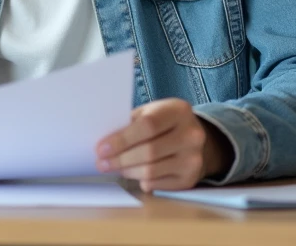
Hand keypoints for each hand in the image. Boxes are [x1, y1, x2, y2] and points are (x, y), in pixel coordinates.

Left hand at [95, 98, 231, 191]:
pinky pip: (157, 184)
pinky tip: (135, 174)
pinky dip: (141, 181)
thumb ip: (131, 123)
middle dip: (120, 159)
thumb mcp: (151, 112)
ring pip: (151, 171)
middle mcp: (191, 135)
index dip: (122, 139)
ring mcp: (193, 159)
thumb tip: (105, 143)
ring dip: (127, 171)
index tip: (101, 148)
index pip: (148, 125)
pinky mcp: (190, 179)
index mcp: (179, 111)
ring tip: (116, 167)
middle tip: (102, 163)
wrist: (195, 140)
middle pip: (149, 151)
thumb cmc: (165, 124)